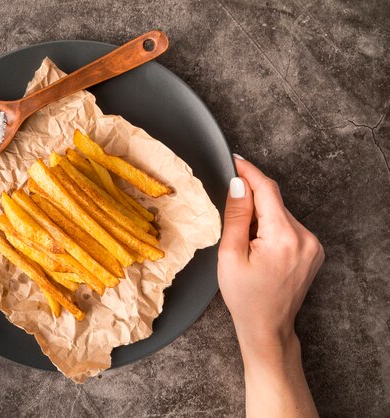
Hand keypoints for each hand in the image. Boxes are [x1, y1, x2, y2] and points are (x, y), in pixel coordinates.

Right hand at [218, 156, 323, 416]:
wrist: (267, 326)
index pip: (268, 190)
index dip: (249, 172)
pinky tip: (258, 246)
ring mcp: (313, 244)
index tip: (235, 159)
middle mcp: (305, 238)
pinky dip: (271, 226)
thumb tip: (239, 183)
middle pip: (274, 201)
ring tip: (244, 242)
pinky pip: (288, 225)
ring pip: (280, 213)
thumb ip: (236, 216)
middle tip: (230, 218)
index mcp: (283, 238)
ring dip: (260, 215)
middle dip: (251, 200)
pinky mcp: (313, 250)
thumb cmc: (245, 296)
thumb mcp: (230, 255)